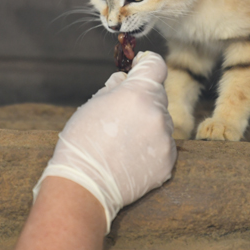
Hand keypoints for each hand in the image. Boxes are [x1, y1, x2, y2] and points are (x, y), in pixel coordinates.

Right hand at [33, 51, 176, 231]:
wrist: (85, 186)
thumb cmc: (82, 143)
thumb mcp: (92, 104)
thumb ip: (114, 87)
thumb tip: (126, 78)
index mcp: (137, 94)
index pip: (156, 65)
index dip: (146, 63)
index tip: (139, 67)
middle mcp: (156, 113)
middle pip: (157, 95)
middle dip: (142, 99)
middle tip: (120, 115)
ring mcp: (165, 138)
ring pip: (161, 121)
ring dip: (147, 124)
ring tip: (122, 141)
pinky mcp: (168, 161)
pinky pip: (164, 144)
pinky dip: (152, 146)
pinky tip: (132, 156)